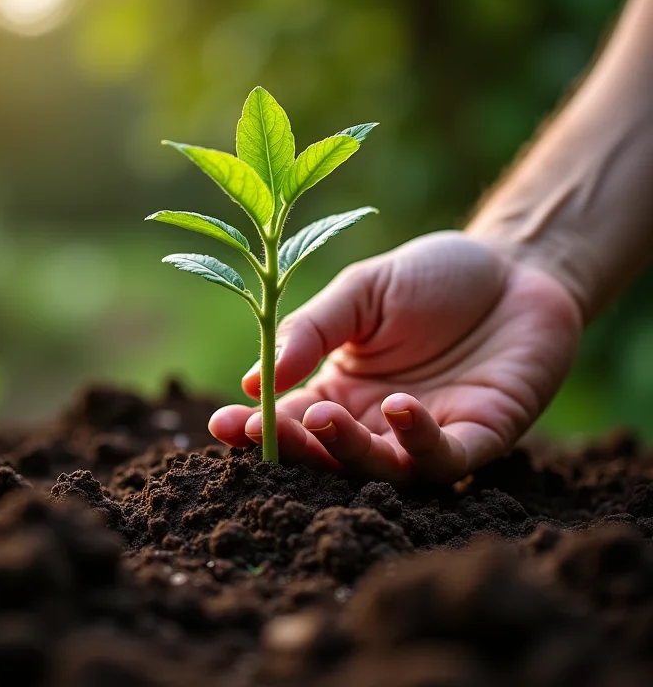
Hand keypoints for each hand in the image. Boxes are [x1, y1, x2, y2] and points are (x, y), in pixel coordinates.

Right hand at [209, 231, 581, 483]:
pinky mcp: (479, 438)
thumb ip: (312, 330)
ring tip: (322, 416)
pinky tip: (400, 407)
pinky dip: (419, 442)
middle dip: (293, 447)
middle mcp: (377, 424)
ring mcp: (426, 436)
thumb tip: (253, 379)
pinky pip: (444, 459)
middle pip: (328, 456)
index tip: (221, 424)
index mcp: (341, 391)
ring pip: (379, 468)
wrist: (513, 267)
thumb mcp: (361, 291)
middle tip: (264, 430)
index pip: (290, 419)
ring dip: (347, 450)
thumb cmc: (431, 277)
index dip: (254, 426)